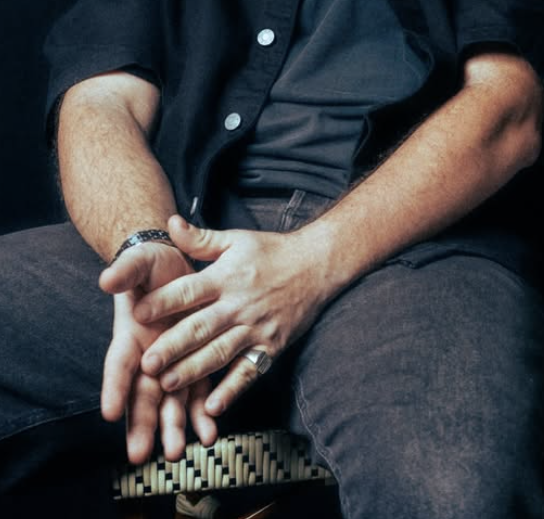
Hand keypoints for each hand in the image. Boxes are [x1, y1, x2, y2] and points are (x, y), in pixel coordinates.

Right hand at [99, 242, 217, 462]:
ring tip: (177, 452)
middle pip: (141, 394)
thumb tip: (108, 278)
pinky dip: (203, 412)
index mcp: (131, 335)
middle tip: (139, 454)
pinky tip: (210, 433)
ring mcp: (171, 363)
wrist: (178, 265)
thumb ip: (126, 272)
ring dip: (172, 427)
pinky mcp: (195, 363)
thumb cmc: (153, 266)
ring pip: (170, 401)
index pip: (119, 365)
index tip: (110, 412)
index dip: (114, 387)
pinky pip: (198, 392)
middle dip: (141, 424)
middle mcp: (148, 356)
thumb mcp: (140, 263)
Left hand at [134, 215, 329, 417]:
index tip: (138, 313)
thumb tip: (169, 224)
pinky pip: (249, 371)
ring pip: (221, 352)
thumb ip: (200, 239)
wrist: (318, 265)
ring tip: (168, 384)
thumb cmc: (271, 252)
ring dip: (194, 370)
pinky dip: (232, 390)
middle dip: (173, 346)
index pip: (190, 289)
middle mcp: (240, 303)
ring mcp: (257, 328)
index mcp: (227, 276)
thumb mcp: (236, 240)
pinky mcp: (272, 347)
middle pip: (202, 327)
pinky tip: (212, 407)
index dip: (164, 301)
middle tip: (146, 363)